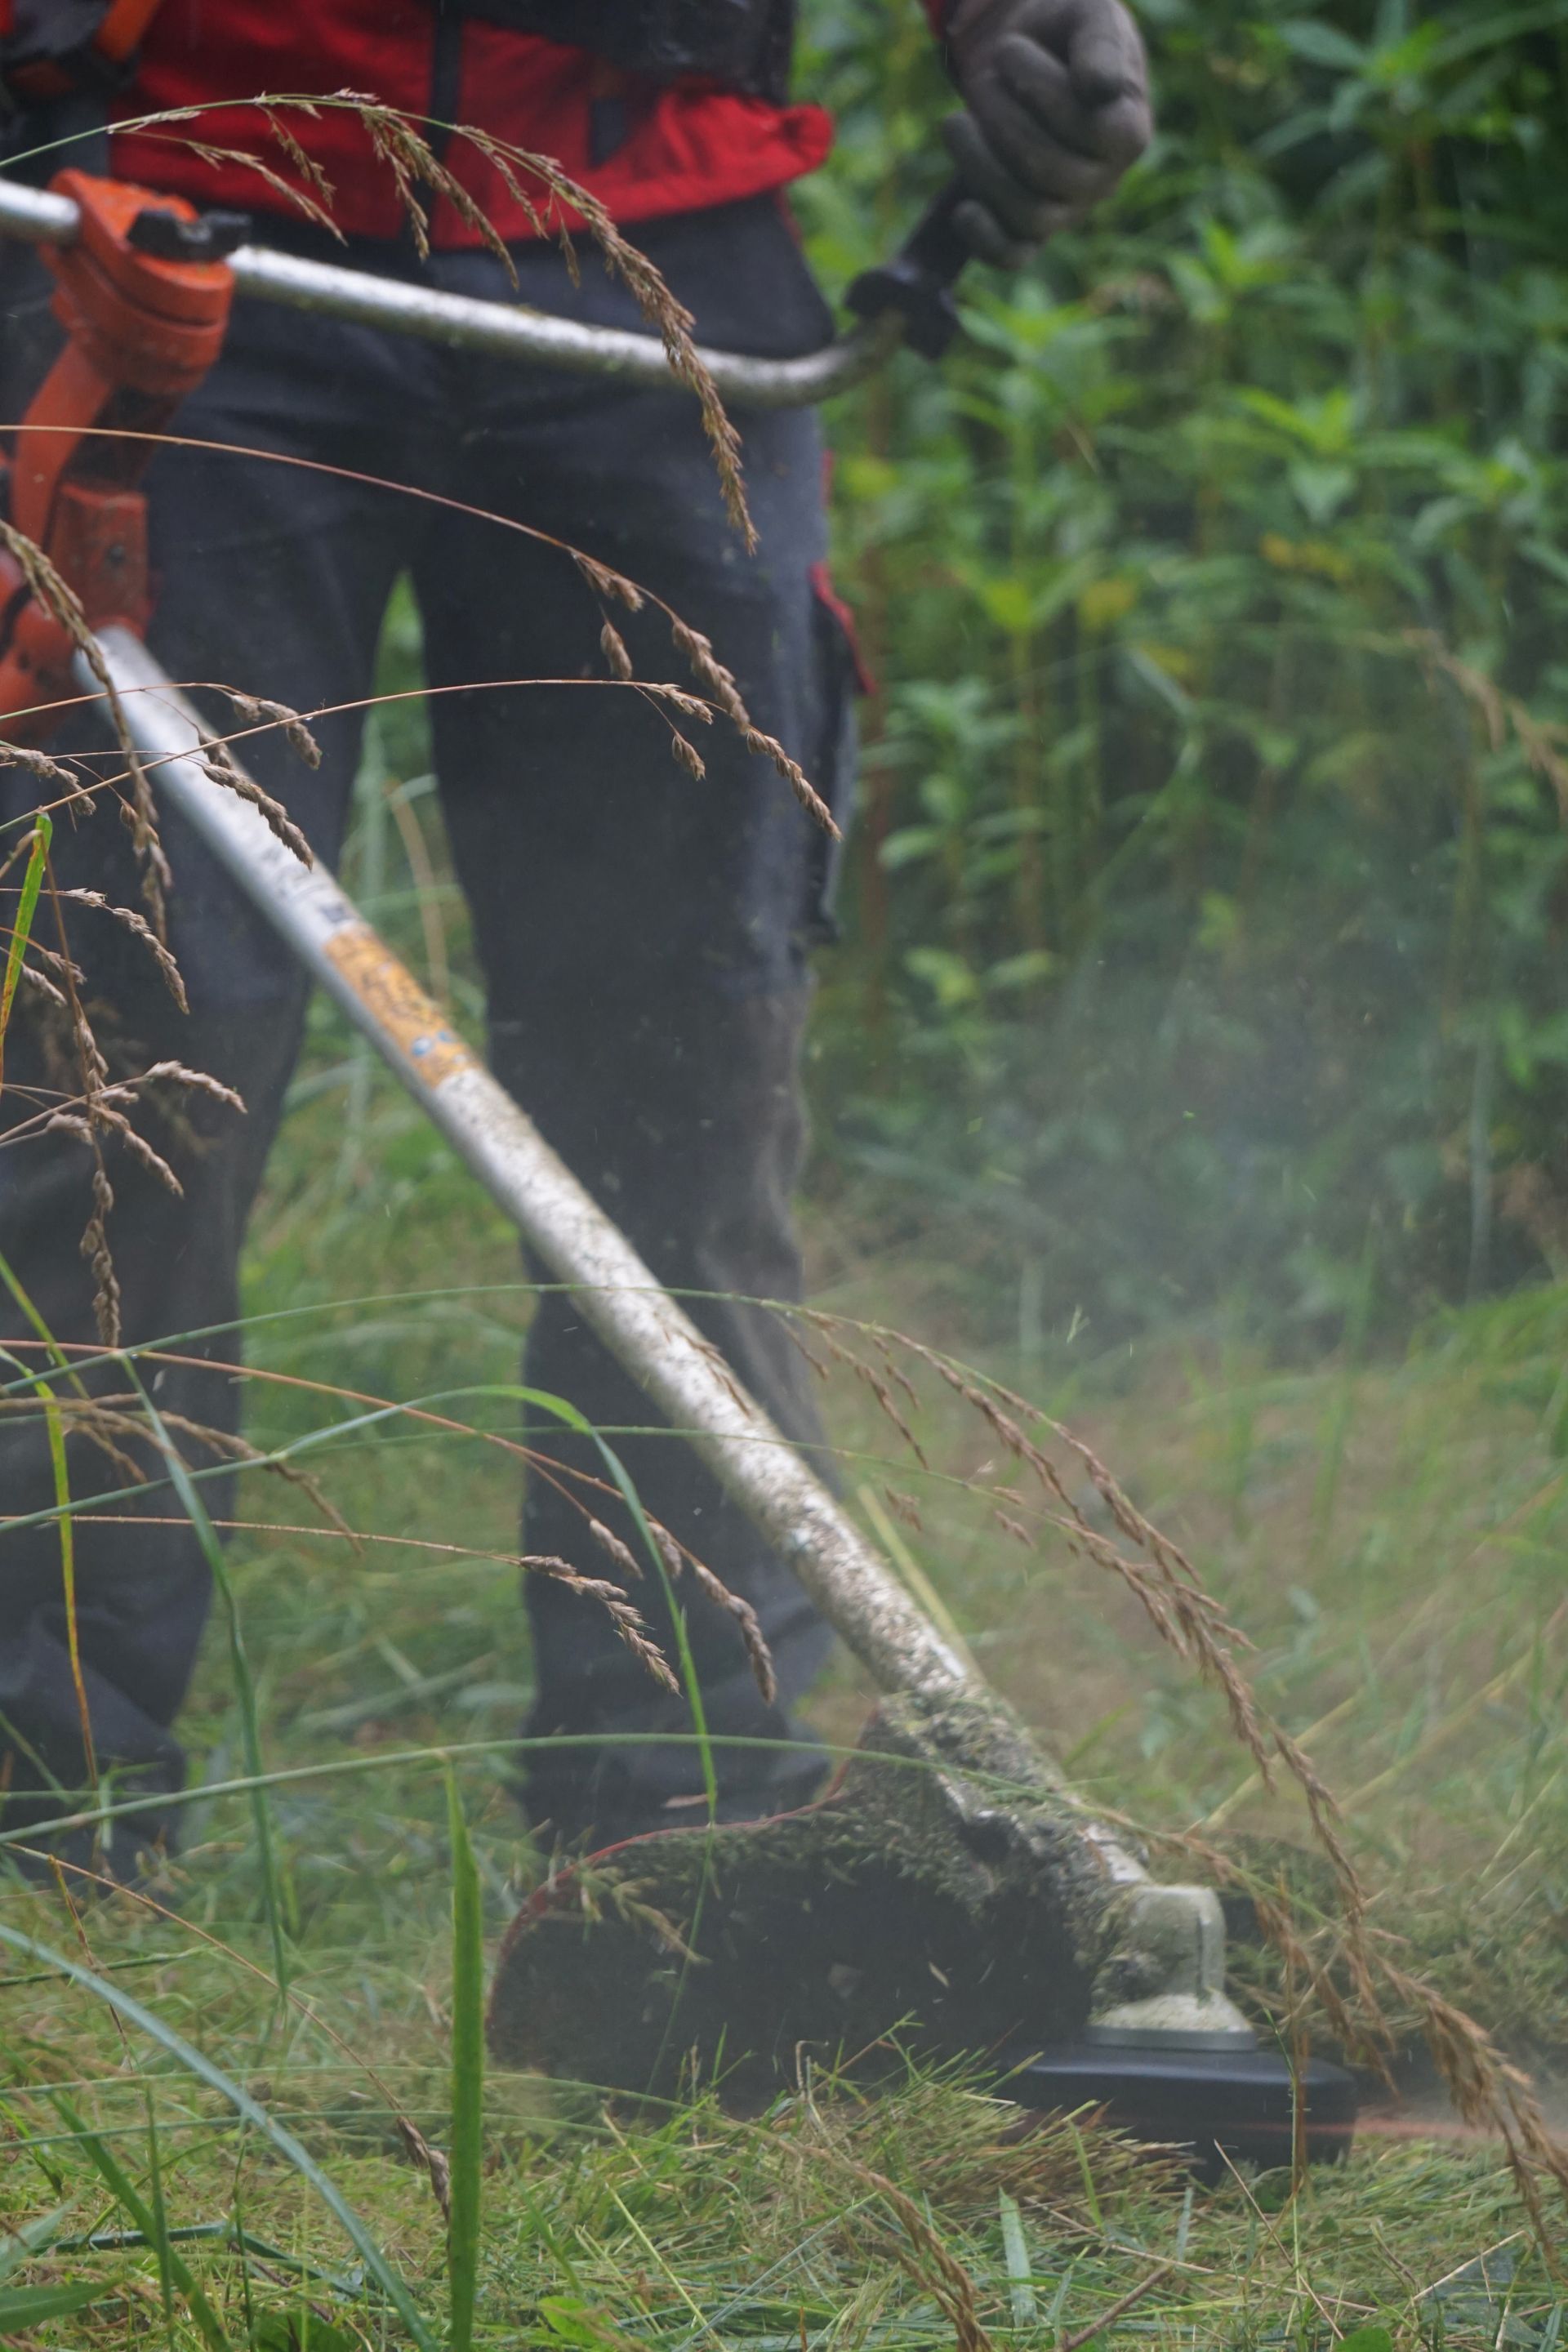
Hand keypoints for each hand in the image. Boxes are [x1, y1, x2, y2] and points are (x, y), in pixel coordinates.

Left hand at [942, 0, 1151, 265]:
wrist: (1022, 52)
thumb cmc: (1061, 30)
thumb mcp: (1087, 15)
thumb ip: (1100, 42)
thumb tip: (1098, 89)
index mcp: (1128, 130)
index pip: (1090, 131)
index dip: (1042, 91)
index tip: (1009, 51)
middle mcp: (1103, 180)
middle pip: (1050, 173)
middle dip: (1002, 120)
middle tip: (983, 80)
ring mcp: (1067, 210)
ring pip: (1028, 214)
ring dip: (980, 165)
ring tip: (954, 122)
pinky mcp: (1030, 229)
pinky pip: (1013, 255)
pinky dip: (985, 240)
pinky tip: (962, 210)